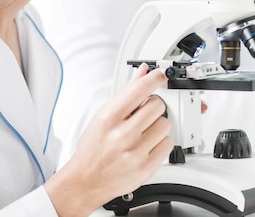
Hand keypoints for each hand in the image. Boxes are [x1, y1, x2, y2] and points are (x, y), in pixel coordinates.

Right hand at [44, 63, 172, 215]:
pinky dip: (161, 143)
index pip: (140, 90)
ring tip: (143, 133)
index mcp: (109, 117)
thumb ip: (125, 93)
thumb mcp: (102, 116)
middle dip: (153, 108)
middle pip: (157, 106)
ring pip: (165, 124)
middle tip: (143, 115)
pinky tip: (147, 146)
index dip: (155, 78)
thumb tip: (142, 73)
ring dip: (157, 127)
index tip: (162, 74)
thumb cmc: (93, 149)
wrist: (86, 181)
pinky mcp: (146, 167)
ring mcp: (135, 152)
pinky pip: (168, 144)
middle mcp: (122, 134)